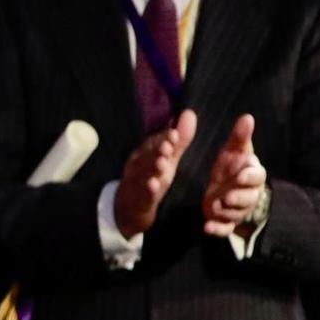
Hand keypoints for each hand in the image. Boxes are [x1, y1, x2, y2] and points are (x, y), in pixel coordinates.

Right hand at [115, 109, 197, 238]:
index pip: (154, 143)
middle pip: (148, 157)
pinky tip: (153, 186)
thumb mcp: (168, 159)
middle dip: (158, 151)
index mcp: (146, 153)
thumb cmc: (151, 176)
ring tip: (162, 163)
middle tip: (168, 146)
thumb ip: (180, 140)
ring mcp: (138, 183)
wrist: (130, 206)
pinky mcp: (140, 200)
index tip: (174, 134)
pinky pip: (144, 195)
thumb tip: (189, 113)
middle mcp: (140, 166)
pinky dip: (148, 191)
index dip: (163, 138)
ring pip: (145, 175)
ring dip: (153, 168)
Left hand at [201, 113, 266, 237]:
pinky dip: (217, 230)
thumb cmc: (232, 167)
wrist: (228, 190)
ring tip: (214, 206)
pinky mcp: (227, 222)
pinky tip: (206, 228)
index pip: (257, 176)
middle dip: (237, 198)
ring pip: (235, 213)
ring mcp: (238, 210)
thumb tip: (247, 117)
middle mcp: (249, 195)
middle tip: (226, 196)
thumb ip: (240, 137)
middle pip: (248, 198)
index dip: (249, 177)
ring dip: (225, 212)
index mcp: (252, 175)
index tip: (240, 176)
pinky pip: (225, 229)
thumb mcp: (233, 151)